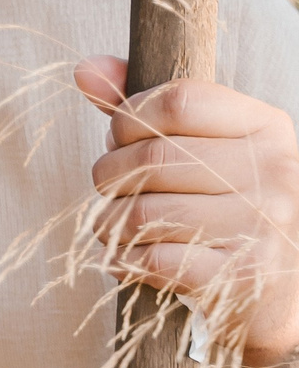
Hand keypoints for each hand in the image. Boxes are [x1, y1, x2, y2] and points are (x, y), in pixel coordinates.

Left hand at [78, 57, 298, 367]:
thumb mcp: (210, 148)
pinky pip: (150, 259)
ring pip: (142, 213)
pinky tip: (136, 260)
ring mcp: (264, 226)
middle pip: (151, 158)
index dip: (129, 119)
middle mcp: (275, 172)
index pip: (178, 101)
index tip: (122, 139)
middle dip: (110, 176)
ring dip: (110, 223)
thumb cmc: (234, 210)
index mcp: (269, 128)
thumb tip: (87, 70)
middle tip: (113, 190)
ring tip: (119, 227)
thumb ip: (148, 109)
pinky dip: (126, 261)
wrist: (284, 297)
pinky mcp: (242, 277)